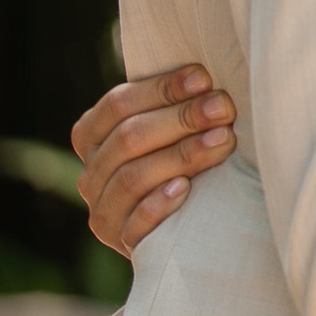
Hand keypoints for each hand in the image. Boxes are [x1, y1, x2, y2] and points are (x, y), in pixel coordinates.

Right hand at [72, 65, 239, 254]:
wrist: (191, 228)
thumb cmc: (184, 158)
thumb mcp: (171, 129)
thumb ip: (174, 104)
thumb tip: (205, 73)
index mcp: (92, 136)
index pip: (118, 105)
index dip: (161, 89)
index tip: (205, 78)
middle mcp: (91, 173)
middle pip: (129, 138)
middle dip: (181, 119)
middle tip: (223, 108)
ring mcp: (103, 211)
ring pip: (134, 177)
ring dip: (181, 155)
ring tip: (222, 141)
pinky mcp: (123, 242)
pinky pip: (135, 224)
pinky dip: (159, 205)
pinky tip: (186, 188)